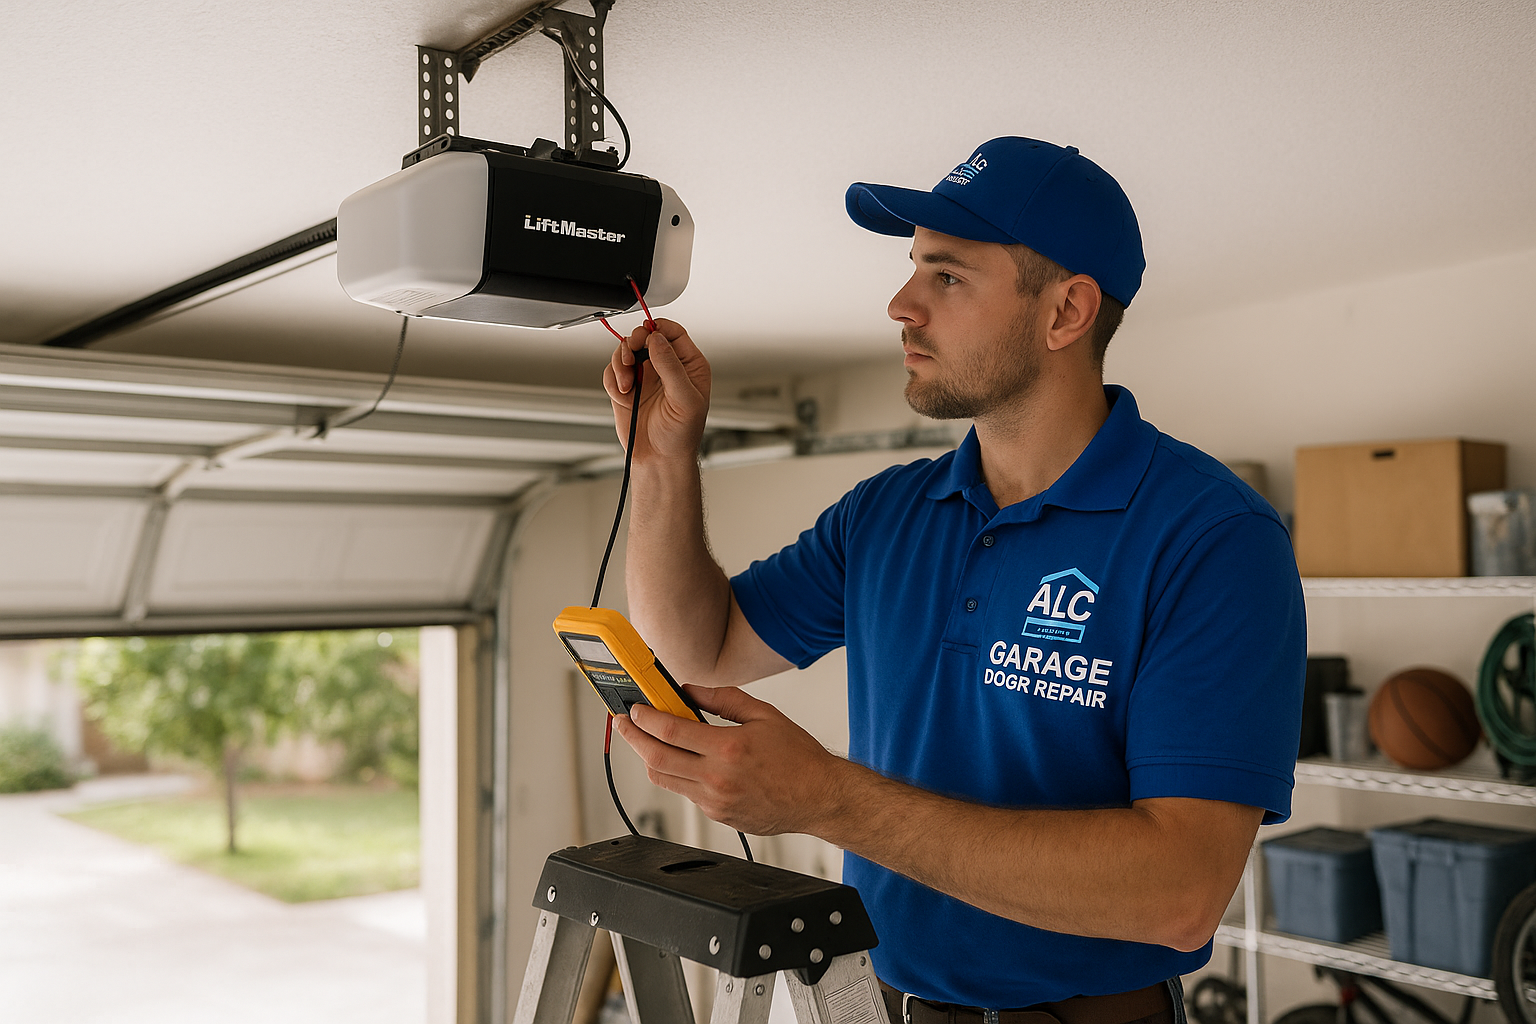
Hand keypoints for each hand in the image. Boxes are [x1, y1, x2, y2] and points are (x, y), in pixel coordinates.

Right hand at [602, 318, 711, 463]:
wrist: (659, 458)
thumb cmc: (681, 435)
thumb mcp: (685, 400)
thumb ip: (672, 367)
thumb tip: (657, 339)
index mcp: (689, 365)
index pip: (673, 333)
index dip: (657, 329)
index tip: (645, 335)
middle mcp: (666, 366)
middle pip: (645, 336)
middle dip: (634, 343)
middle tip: (630, 356)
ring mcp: (645, 375)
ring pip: (625, 350)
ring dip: (620, 364)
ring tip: (627, 384)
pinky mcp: (626, 386)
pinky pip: (612, 370)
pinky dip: (613, 380)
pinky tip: (623, 395)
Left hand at [612, 684, 847, 836]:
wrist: (819, 797)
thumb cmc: (798, 758)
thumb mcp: (763, 715)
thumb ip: (722, 699)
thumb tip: (690, 690)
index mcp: (728, 749)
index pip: (670, 731)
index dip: (645, 718)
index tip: (634, 709)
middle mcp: (717, 779)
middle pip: (656, 760)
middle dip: (632, 739)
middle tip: (623, 724)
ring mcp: (715, 802)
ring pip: (665, 780)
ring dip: (649, 759)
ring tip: (646, 741)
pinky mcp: (718, 816)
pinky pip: (686, 794)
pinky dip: (677, 775)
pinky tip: (682, 761)